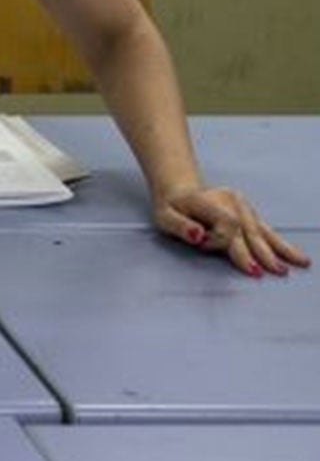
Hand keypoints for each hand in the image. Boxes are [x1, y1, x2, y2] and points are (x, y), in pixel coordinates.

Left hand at [155, 183, 310, 276]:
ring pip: (262, 232)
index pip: (226, 224)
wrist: (179, 190)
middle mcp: (230, 202)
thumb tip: (198, 236)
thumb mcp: (164, 217)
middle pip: (248, 231)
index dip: (219, 240)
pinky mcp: (249, 215)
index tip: (203, 243)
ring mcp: (242, 207)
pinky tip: (296, 258)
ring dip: (277, 250)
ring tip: (294, 265)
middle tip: (271, 270)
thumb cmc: (171, 208)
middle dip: (259, 252)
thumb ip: (180, 227)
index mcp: (209, 201)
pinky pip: (266, 232)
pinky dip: (281, 246)